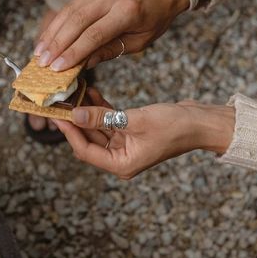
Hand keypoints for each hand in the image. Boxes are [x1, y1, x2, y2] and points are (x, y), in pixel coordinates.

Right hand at [35, 0, 189, 70]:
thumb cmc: (155, 18)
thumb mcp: (139, 42)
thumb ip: (110, 50)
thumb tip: (83, 64)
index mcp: (127, 12)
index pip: (94, 35)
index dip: (73, 52)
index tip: (57, 68)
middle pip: (76, 22)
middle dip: (56, 44)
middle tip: (42, 64)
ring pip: (69, 12)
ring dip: (52, 34)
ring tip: (39, 53)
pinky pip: (71, 6)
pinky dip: (57, 23)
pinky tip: (48, 38)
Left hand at [56, 88, 234, 178]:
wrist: (201, 122)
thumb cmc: (174, 126)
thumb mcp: (135, 120)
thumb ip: (103, 118)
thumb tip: (75, 115)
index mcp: (122, 164)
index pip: (85, 150)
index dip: (68, 132)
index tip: (55, 114)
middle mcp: (122, 158)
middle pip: (89, 140)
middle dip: (74, 121)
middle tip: (58, 101)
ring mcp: (127, 146)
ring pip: (97, 129)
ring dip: (86, 112)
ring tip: (73, 93)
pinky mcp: (132, 132)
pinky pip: (109, 122)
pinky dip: (100, 109)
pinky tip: (91, 93)